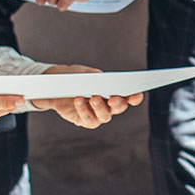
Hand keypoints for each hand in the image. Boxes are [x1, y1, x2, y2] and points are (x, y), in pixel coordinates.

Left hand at [27, 64, 143, 128]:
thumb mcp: (85, 73)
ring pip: (104, 116)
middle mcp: (108, 107)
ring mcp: (97, 115)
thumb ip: (96, 77)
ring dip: (100, 107)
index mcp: (114, 93)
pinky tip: (79, 100)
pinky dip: (83, 109)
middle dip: (118, 103)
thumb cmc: (76, 77)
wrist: (56, 86)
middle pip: (118, 108)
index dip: (134, 98)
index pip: (128, 97)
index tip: (138, 94)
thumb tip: (103, 80)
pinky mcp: (84, 121)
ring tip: (94, 98)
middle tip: (114, 97)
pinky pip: (87, 119)